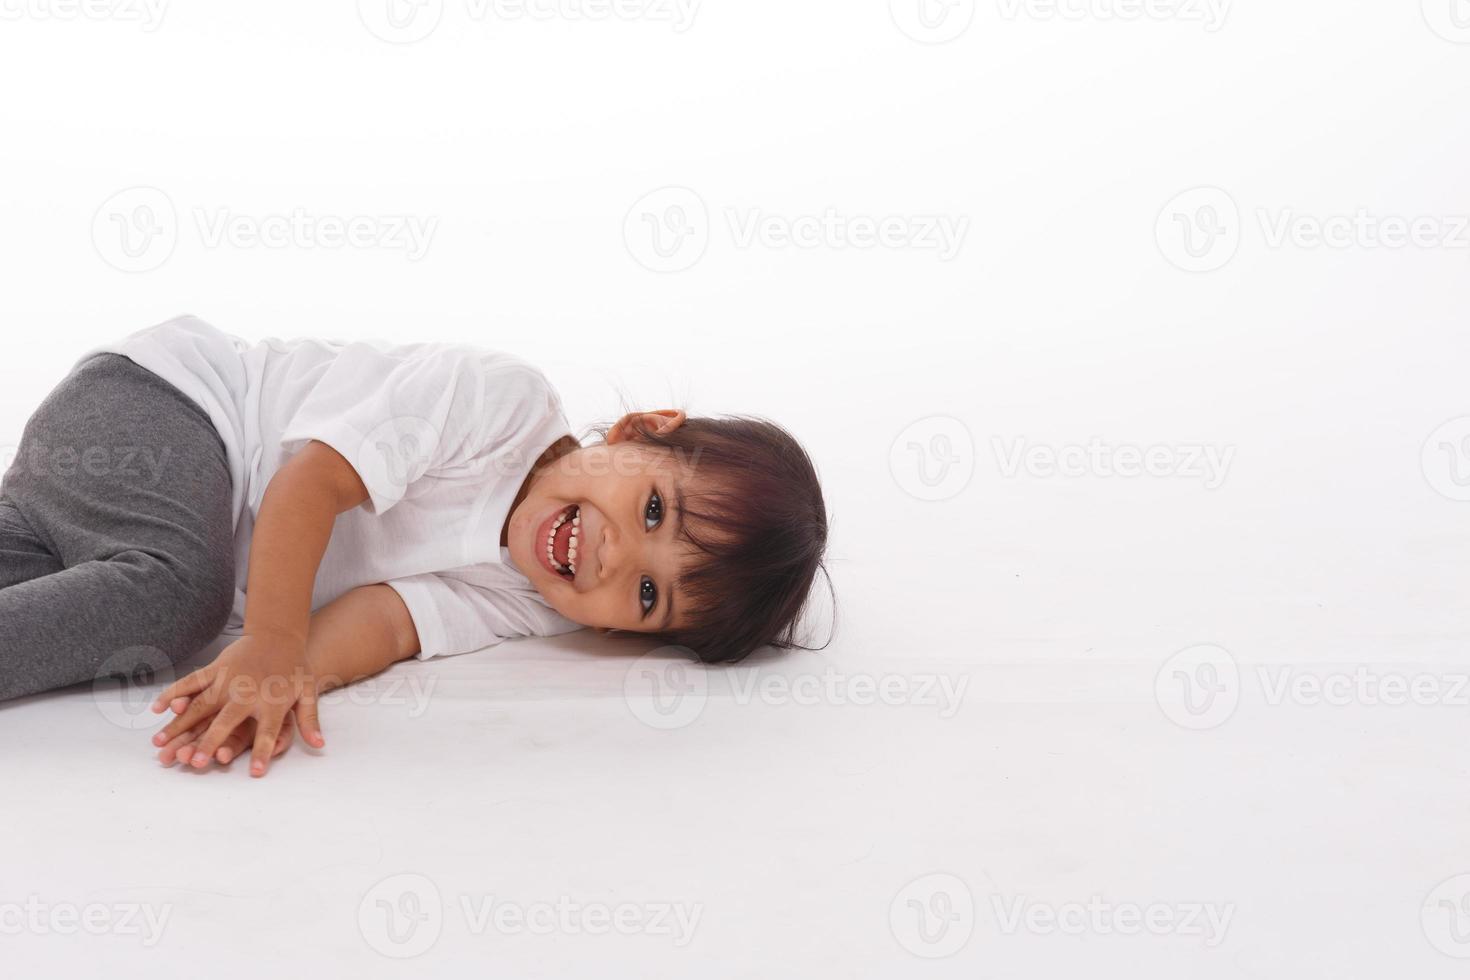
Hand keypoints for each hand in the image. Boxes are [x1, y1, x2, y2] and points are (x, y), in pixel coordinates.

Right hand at [149, 632, 324, 776]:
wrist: (280, 634)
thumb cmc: (294, 668)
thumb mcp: (308, 692)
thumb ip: (309, 720)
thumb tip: (320, 744)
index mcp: (272, 702)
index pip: (269, 732)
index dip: (264, 752)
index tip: (256, 773)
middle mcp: (247, 693)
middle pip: (226, 721)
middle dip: (209, 742)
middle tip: (193, 763)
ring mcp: (228, 680)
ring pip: (200, 705)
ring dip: (180, 725)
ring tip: (161, 745)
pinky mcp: (215, 668)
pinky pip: (191, 681)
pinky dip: (174, 693)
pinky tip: (157, 709)